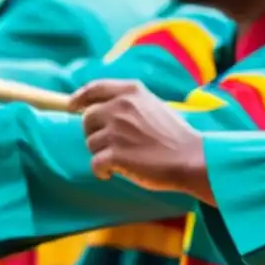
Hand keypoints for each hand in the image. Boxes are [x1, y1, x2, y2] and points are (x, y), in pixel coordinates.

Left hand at [69, 79, 205, 192]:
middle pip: (88, 119)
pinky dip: (100, 171)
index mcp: (131, 92)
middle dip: (95, 134)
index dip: (79, 98)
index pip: (94, 89)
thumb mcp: (155, 107)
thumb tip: (104, 112)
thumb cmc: (178, 138)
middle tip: (111, 147)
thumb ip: (131, 105)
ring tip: (121, 162)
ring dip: (101, 154)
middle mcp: (120, 107)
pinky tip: (110, 175)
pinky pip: (95, 163)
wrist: (192, 159)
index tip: (72, 107)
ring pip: (91, 143)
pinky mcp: (115, 154)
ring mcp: (116, 130)